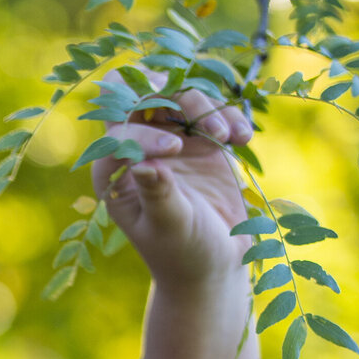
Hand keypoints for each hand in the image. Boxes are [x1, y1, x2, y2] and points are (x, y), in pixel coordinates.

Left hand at [90, 72, 255, 294]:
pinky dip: (229, 115)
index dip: (143, 130)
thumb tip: (142, 163)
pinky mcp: (202, 141)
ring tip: (230, 138)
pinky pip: (213, 110)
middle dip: (170, 93)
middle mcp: (137, 149)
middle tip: (199, 108)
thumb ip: (158, 194)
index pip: (118, 130)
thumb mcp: (170, 227)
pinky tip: (244, 138)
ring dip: (206, 105)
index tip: (174, 149)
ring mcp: (171, 140)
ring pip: (180, 95)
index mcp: (114, 171)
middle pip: (141, 94)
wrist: (215, 265)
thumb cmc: (182, 254)